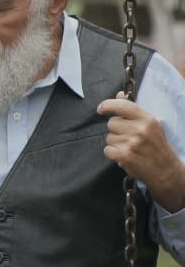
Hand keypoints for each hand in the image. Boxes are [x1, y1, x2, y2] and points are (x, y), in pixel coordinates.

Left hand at [97, 91, 184, 212]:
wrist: (166, 171)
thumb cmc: (156, 147)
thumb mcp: (150, 125)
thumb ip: (133, 110)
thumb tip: (119, 94)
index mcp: (147, 119)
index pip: (122, 106)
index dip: (107, 105)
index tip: (101, 109)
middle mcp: (140, 130)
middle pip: (111, 123)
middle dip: (116, 130)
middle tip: (129, 138)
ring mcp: (131, 143)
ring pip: (108, 137)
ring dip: (115, 143)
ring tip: (130, 148)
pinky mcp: (124, 156)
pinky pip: (107, 150)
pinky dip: (113, 154)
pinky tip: (124, 156)